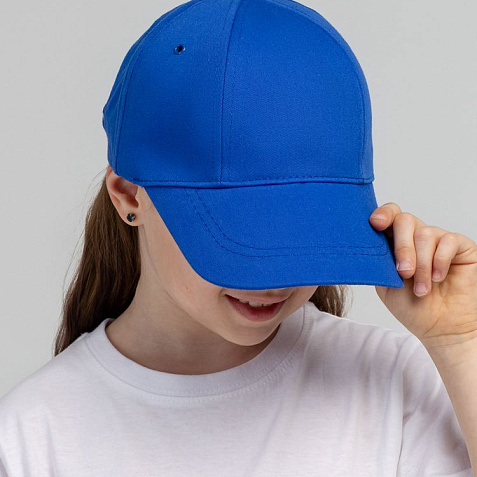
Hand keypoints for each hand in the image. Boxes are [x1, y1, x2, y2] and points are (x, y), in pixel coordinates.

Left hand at [369, 203, 476, 350]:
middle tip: (404, 273)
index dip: (382, 215)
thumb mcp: (386, 285)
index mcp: (395, 243)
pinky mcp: (461, 246)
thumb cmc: (413, 307)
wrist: (441, 328)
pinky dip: (439, 261)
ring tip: (422, 288)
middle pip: (404, 220)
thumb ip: (378, 262)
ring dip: (421, 264)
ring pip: (424, 234)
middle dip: (402, 247)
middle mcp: (416, 237)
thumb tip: (367, 243)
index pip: (388, 217)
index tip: (375, 223)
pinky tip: (438, 278)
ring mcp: (438, 239)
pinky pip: (448, 241)